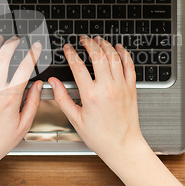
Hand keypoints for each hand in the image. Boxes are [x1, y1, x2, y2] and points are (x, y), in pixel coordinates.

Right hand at [49, 35, 146, 162]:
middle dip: (88, 43)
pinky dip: (123, 54)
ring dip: (105, 45)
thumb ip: (62, 98)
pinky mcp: (131, 88)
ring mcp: (121, 87)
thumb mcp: (75, 119)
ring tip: (98, 40)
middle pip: (97, 56)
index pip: (78, 66)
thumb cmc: (100, 136)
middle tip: (83, 40)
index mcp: (91, 95)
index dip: (70, 53)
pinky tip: (118, 48)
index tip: (67, 48)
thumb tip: (53, 83)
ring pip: (114, 57)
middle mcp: (107, 88)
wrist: (123, 145)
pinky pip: (129, 65)